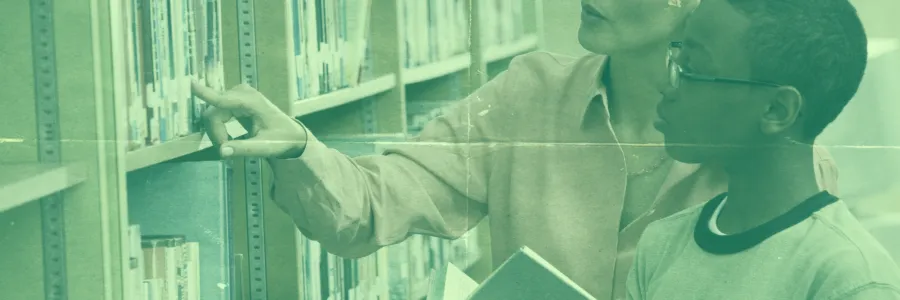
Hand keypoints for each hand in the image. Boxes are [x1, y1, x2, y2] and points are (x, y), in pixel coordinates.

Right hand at [192, 82, 307, 157]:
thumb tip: (222, 152)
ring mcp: (236, 96)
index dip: (206, 94)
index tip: (191, 85)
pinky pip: (216, 114)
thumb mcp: (266, 147)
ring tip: (231, 146)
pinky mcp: (233, 101)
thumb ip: (244, 149)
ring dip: (217, 133)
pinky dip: (219, 129)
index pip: (224, 100)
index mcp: (252, 102)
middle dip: (216, 134)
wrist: (290, 134)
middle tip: (227, 150)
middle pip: (213, 114)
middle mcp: (242, 94)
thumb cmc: (282, 139)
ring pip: (212, 115)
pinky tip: (227, 138)